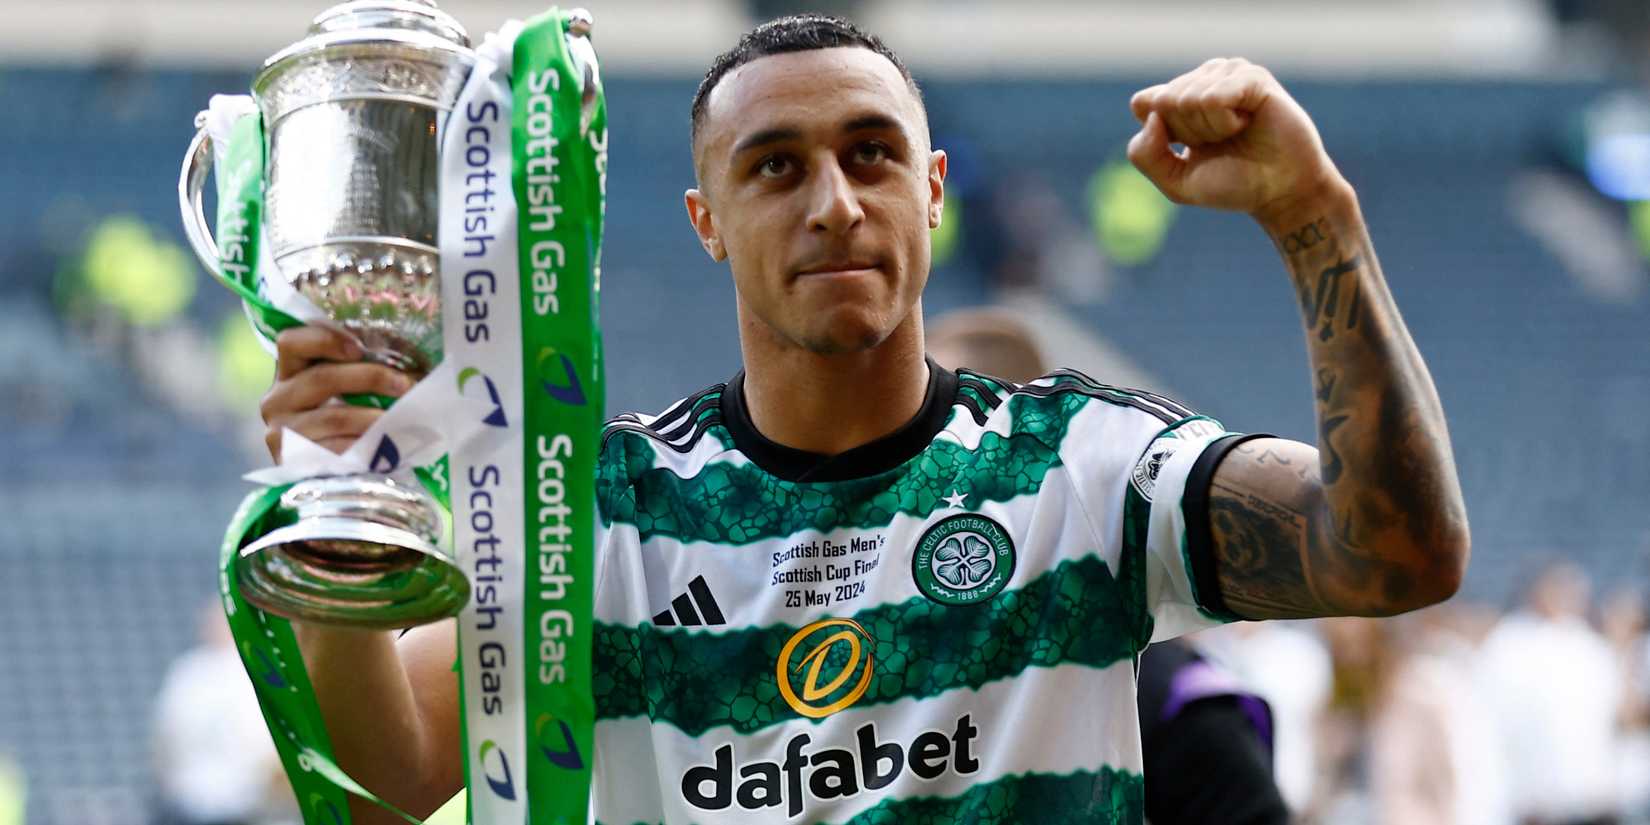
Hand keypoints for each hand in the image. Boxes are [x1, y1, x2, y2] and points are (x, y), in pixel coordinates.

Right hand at [260, 326, 413, 460]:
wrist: (323, 476)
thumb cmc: (340, 422)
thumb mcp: (340, 392)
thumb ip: (355, 371)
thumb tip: (402, 363)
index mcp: (288, 372)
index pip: (291, 342)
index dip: (324, 339)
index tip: (360, 347)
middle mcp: (277, 399)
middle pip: (322, 378)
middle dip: (370, 377)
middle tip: (404, 384)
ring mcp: (281, 431)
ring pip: (334, 416)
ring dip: (373, 415)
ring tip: (402, 417)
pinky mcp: (294, 460)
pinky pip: (335, 449)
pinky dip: (364, 445)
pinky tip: (383, 444)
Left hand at [1127, 58, 1345, 222]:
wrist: (1280, 192)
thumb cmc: (1232, 183)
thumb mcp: (1174, 181)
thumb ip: (1144, 154)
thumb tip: (1151, 116)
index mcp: (1179, 98)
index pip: (1143, 103)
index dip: (1163, 136)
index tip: (1192, 150)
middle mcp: (1202, 78)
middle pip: (1164, 102)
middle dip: (1189, 135)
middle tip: (1221, 143)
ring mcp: (1227, 72)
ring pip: (1187, 99)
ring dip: (1210, 130)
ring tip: (1237, 133)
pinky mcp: (1251, 76)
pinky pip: (1213, 98)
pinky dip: (1225, 123)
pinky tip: (1247, 123)